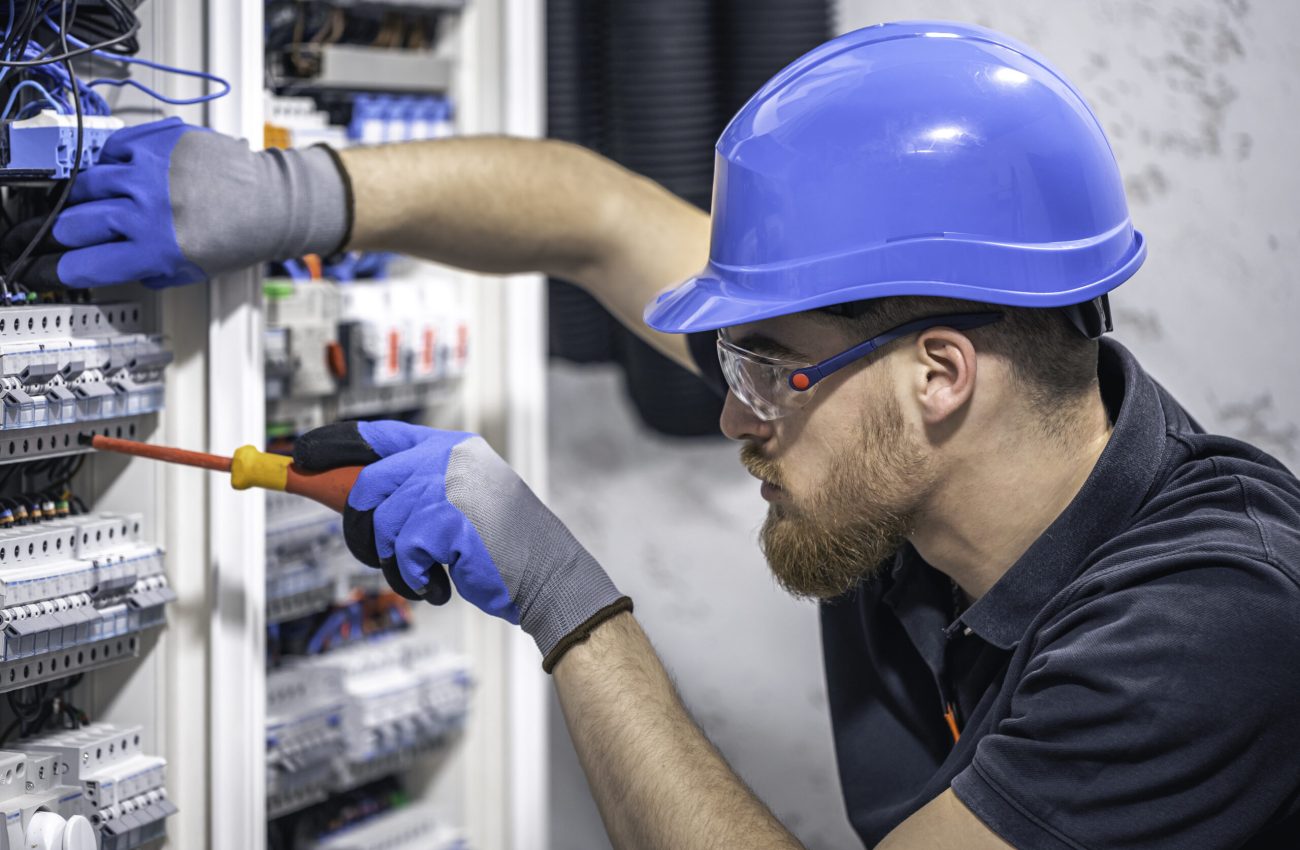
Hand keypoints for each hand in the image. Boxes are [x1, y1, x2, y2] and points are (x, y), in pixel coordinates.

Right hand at [2, 118, 349, 288]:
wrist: (270, 201)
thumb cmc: (238, 236)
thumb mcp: (190, 271)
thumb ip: (144, 270)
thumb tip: (106, 266)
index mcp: (155, 248)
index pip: (83, 264)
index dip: (64, 270)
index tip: (56, 268)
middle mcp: (146, 208)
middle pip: (73, 224)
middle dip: (70, 234)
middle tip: (78, 234)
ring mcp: (148, 170)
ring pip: (85, 184)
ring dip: (88, 197)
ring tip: (104, 203)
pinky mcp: (156, 140)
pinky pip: (110, 149)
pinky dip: (111, 163)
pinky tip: (125, 174)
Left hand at [293, 421, 631, 669]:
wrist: (548, 575)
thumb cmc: (499, 546)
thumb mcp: (456, 501)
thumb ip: (413, 488)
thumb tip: (349, 494)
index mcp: (449, 446)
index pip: (376, 434)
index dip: (331, 445)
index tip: (299, 456)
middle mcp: (446, 458)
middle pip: (366, 486)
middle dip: (362, 530)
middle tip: (381, 554)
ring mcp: (447, 486)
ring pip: (380, 525)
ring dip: (396, 561)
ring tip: (428, 570)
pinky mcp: (446, 520)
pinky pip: (402, 552)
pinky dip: (415, 577)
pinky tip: (441, 581)